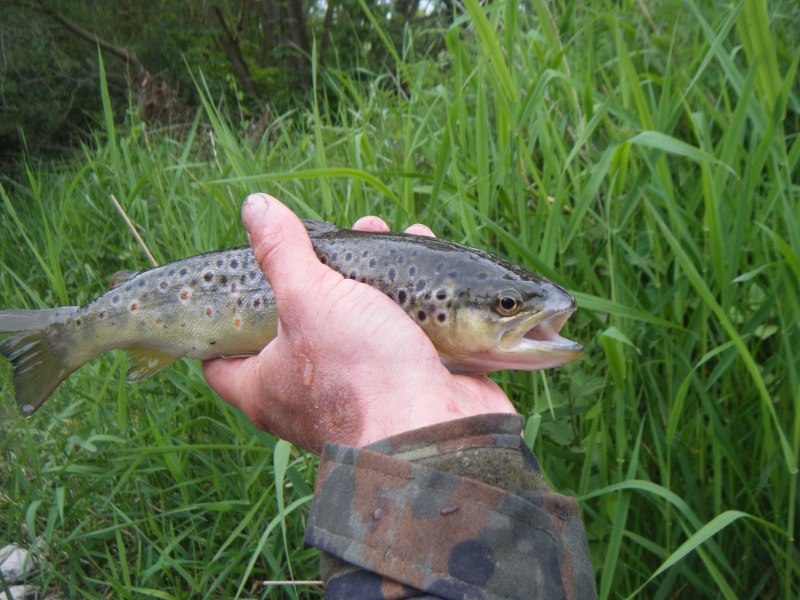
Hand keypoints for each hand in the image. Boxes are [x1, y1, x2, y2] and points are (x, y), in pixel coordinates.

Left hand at [202, 194, 514, 453]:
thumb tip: (255, 207)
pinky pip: (397, 330)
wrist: (435, 429)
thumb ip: (282, 253)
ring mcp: (358, 391)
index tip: (228, 290)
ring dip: (365, 276)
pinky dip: (406, 293)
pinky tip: (417, 252)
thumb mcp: (309, 299)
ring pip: (353, 323)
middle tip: (326, 241)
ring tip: (376, 231)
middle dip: (314, 277)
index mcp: (265, 387)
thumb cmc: (358, 373)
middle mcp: (305, 396)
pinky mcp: (402, 384)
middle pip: (297, 327)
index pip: (220, 362)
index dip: (218, 326)